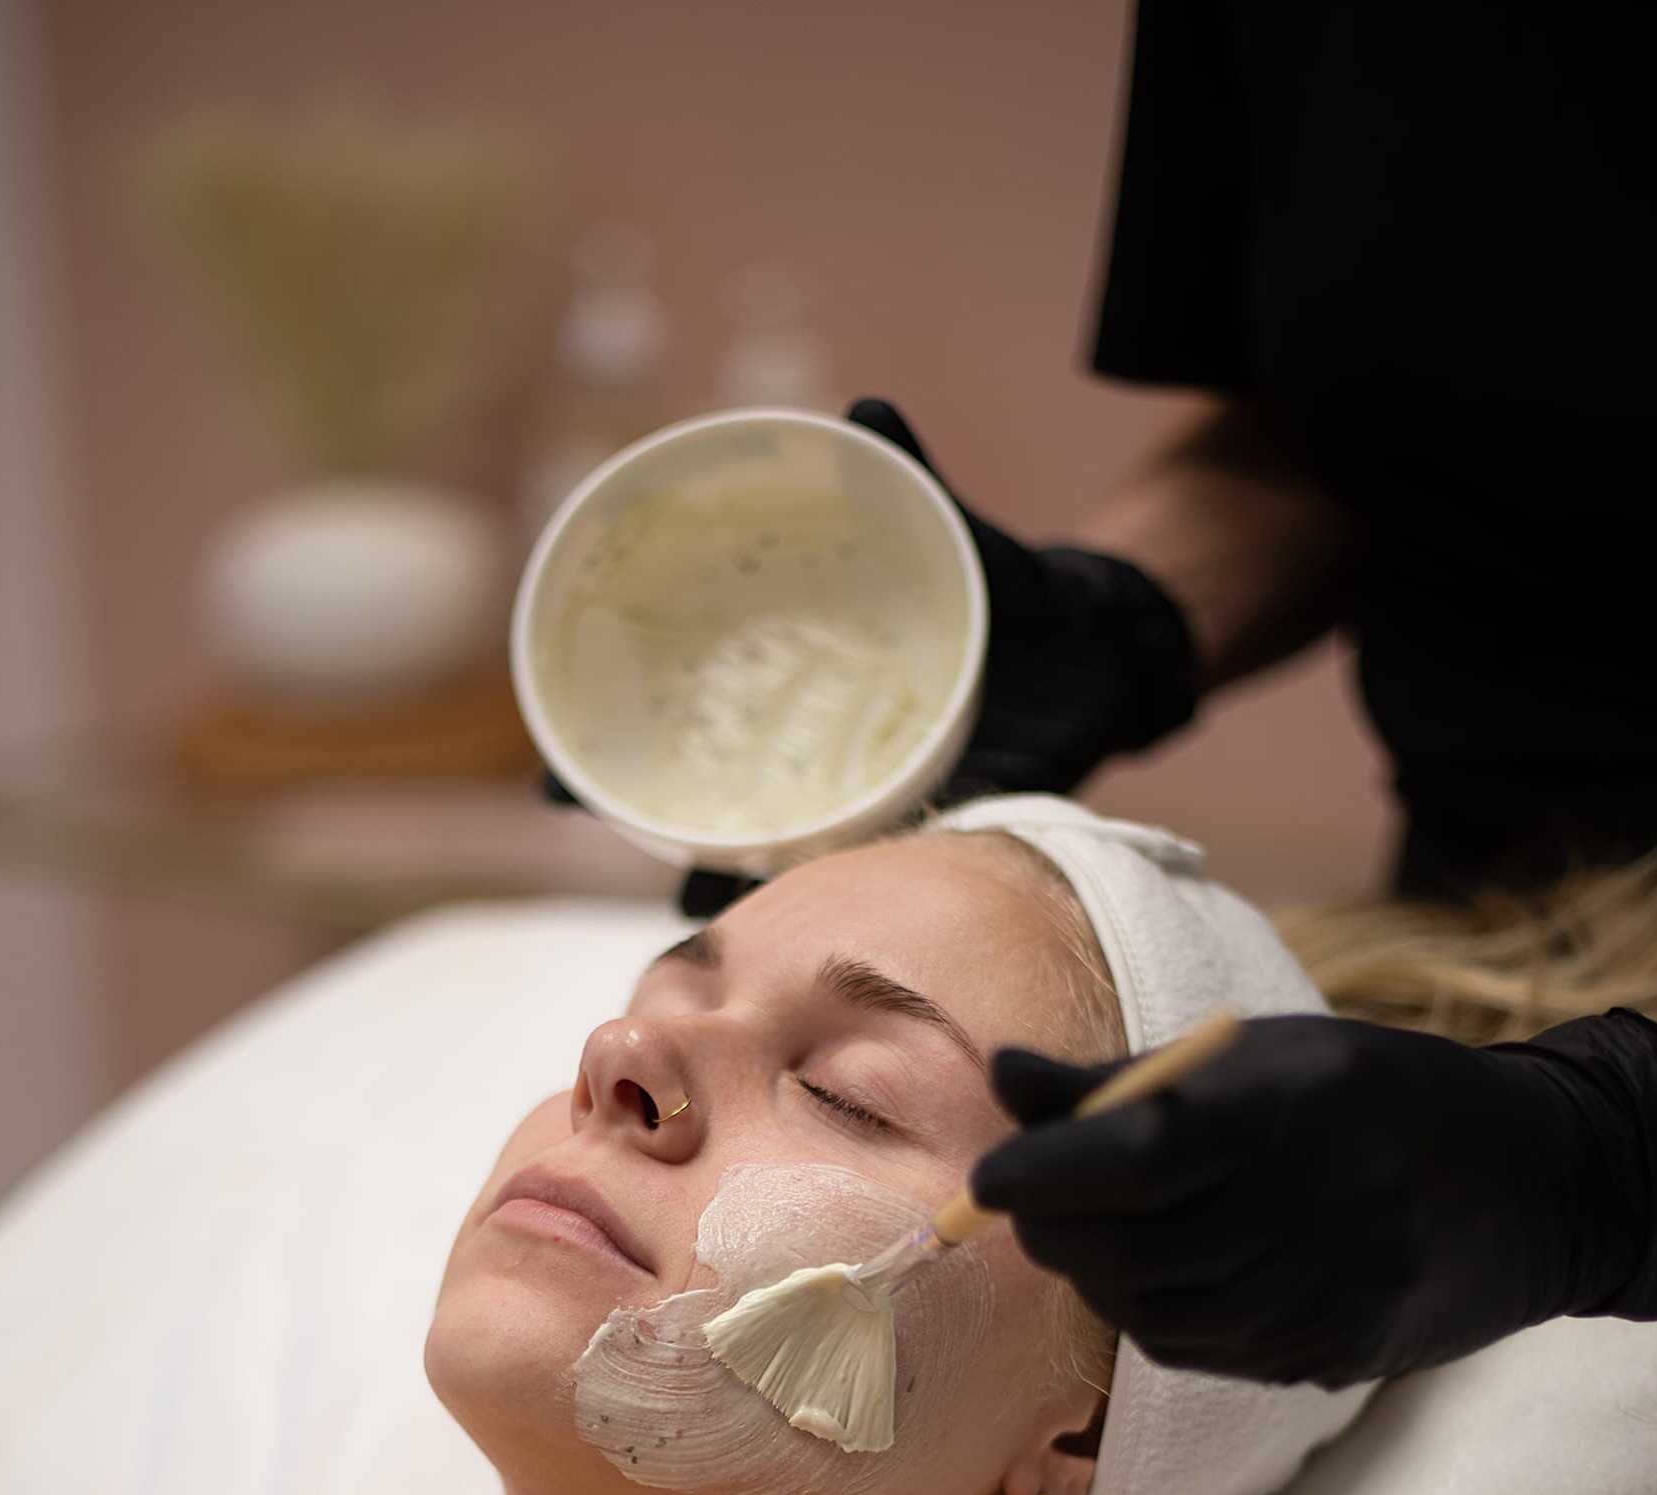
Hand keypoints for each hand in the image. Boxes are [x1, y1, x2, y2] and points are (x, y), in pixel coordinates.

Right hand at [539, 393, 1201, 912]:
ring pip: (766, 855)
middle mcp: (806, 755)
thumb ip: (916, 480)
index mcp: (792, 685)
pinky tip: (796, 925)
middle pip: (696, 804)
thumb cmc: (1012, 595)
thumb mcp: (961, 539)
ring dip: (726, 880)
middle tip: (601, 830)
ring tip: (694, 903)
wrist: (1097, 661)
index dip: (609, 757)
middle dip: (643, 824)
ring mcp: (856, 801)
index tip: (560, 779)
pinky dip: (823, 898)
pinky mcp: (912, 835)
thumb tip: (871, 407)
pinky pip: (853, 877)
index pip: (677, 726)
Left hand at [969, 1009, 1656, 1388]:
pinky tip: (1156, 1271)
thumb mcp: (1257, 1056)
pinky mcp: (1324, 1356)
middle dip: (1051, 1226)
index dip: (1043, 1170)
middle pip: (1127, 1244)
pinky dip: (1146, 1311)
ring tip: (1096, 1227)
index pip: (1132, 1153)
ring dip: (1094, 1272)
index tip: (991, 1174)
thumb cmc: (1368, 1096)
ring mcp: (1320, 1297)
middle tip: (1026, 1198)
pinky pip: (1192, 1348)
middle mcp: (1309, 1210)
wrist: (1533, 1182)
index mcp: (1290, 1111)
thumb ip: (1120, 1079)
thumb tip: (1001, 1078)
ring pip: (1147, 1308)